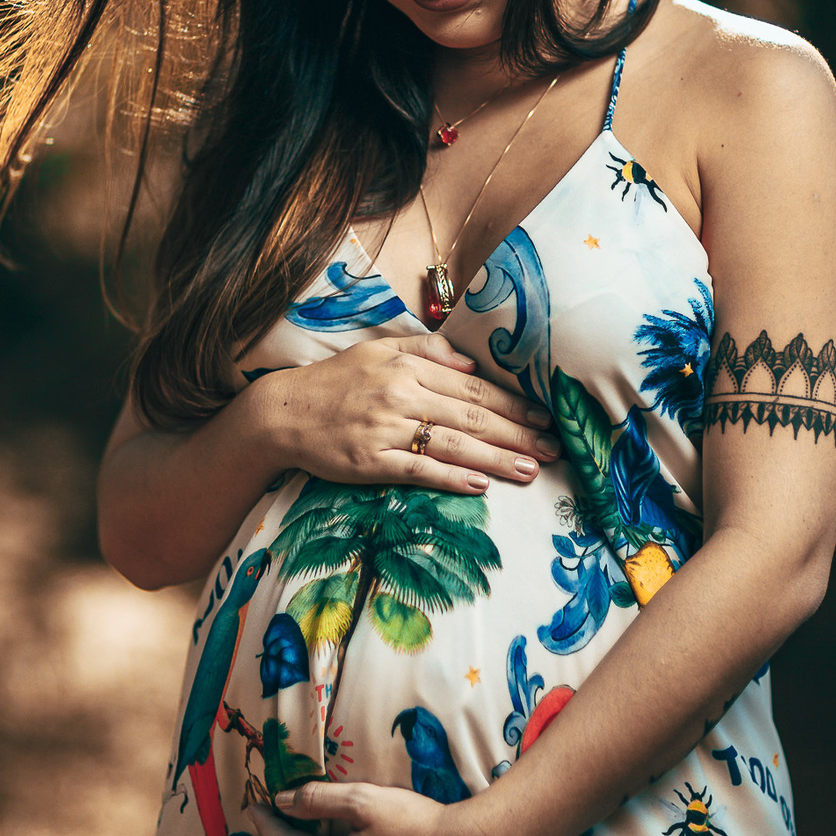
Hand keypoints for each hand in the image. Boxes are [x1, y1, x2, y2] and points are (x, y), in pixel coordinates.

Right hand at [257, 332, 557, 493]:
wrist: (282, 412)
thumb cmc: (335, 381)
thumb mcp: (379, 351)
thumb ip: (428, 352)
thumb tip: (471, 364)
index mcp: (408, 369)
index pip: (472, 389)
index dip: (512, 404)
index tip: (544, 416)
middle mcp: (401, 397)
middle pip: (471, 418)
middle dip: (517, 435)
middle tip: (553, 449)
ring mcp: (386, 431)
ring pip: (453, 446)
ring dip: (497, 460)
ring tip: (531, 470)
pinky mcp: (370, 463)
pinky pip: (419, 471)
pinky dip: (451, 478)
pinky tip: (480, 484)